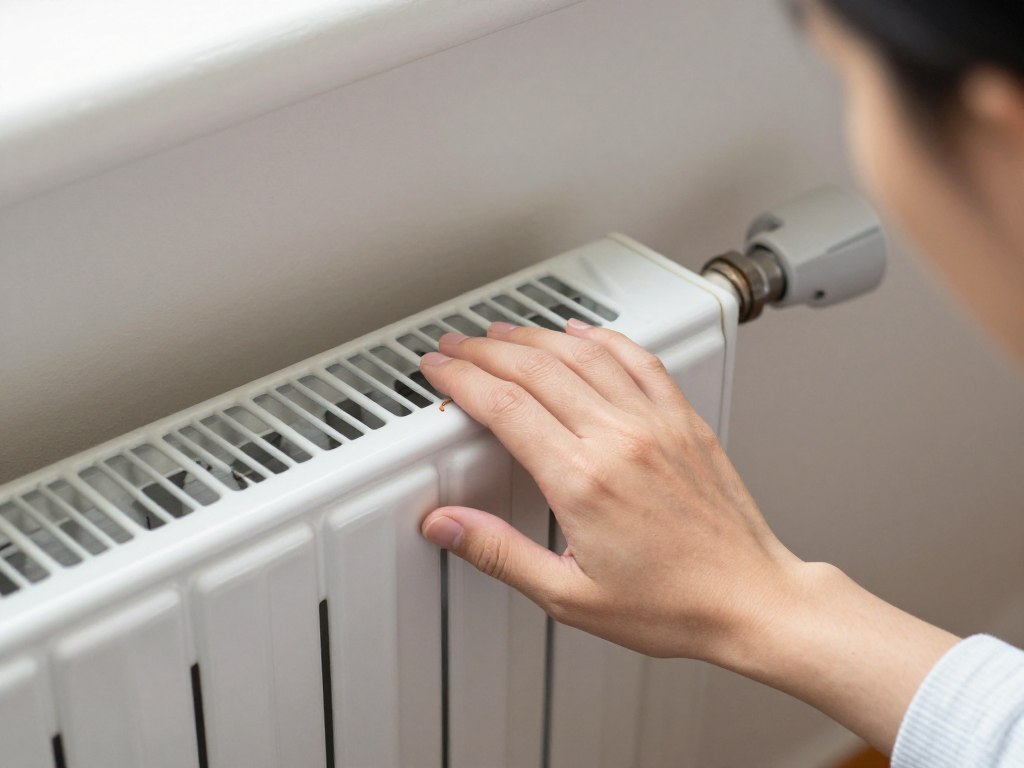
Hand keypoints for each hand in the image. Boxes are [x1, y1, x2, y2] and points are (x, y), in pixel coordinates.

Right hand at [417, 318, 799, 660]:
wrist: (750, 598)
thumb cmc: (672, 604)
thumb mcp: (569, 595)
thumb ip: (499, 552)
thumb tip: (445, 525)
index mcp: (584, 480)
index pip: (504, 406)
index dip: (462, 378)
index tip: (439, 368)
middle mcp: (620, 438)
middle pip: (536, 369)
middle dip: (485, 350)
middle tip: (457, 344)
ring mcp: (656, 423)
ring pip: (584, 354)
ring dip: (535, 335)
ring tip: (503, 330)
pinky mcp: (683, 420)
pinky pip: (639, 359)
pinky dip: (603, 338)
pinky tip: (582, 332)